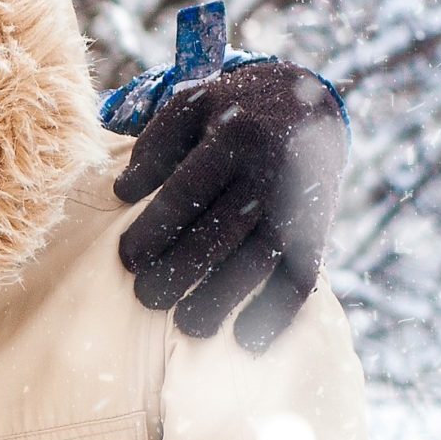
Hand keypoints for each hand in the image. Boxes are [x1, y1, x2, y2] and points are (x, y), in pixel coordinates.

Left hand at [116, 59, 345, 353]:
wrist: (307, 99)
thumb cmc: (228, 111)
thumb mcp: (190, 107)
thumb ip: (153, 146)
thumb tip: (123, 192)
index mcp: (233, 137)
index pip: (187, 193)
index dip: (155, 231)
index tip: (129, 260)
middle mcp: (270, 171)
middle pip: (223, 232)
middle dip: (182, 271)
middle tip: (148, 298)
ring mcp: (297, 202)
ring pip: (261, 259)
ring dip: (225, 299)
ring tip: (189, 327)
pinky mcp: (317, 227)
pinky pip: (302, 276)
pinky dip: (277, 312)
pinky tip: (247, 341)